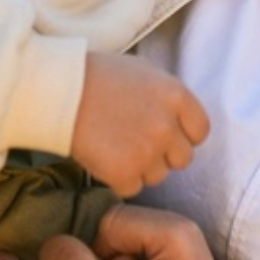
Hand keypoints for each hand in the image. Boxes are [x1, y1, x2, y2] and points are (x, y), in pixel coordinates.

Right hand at [69, 53, 209, 194]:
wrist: (59, 90)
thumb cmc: (98, 75)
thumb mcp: (144, 71)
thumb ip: (168, 96)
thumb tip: (179, 117)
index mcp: (176, 96)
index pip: (200, 131)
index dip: (182, 135)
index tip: (165, 133)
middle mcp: (167, 126)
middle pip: (182, 158)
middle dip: (163, 154)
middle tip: (135, 141)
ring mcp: (147, 152)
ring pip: (157, 176)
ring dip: (140, 167)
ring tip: (114, 145)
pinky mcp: (125, 174)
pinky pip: (132, 188)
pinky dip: (118, 179)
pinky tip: (103, 157)